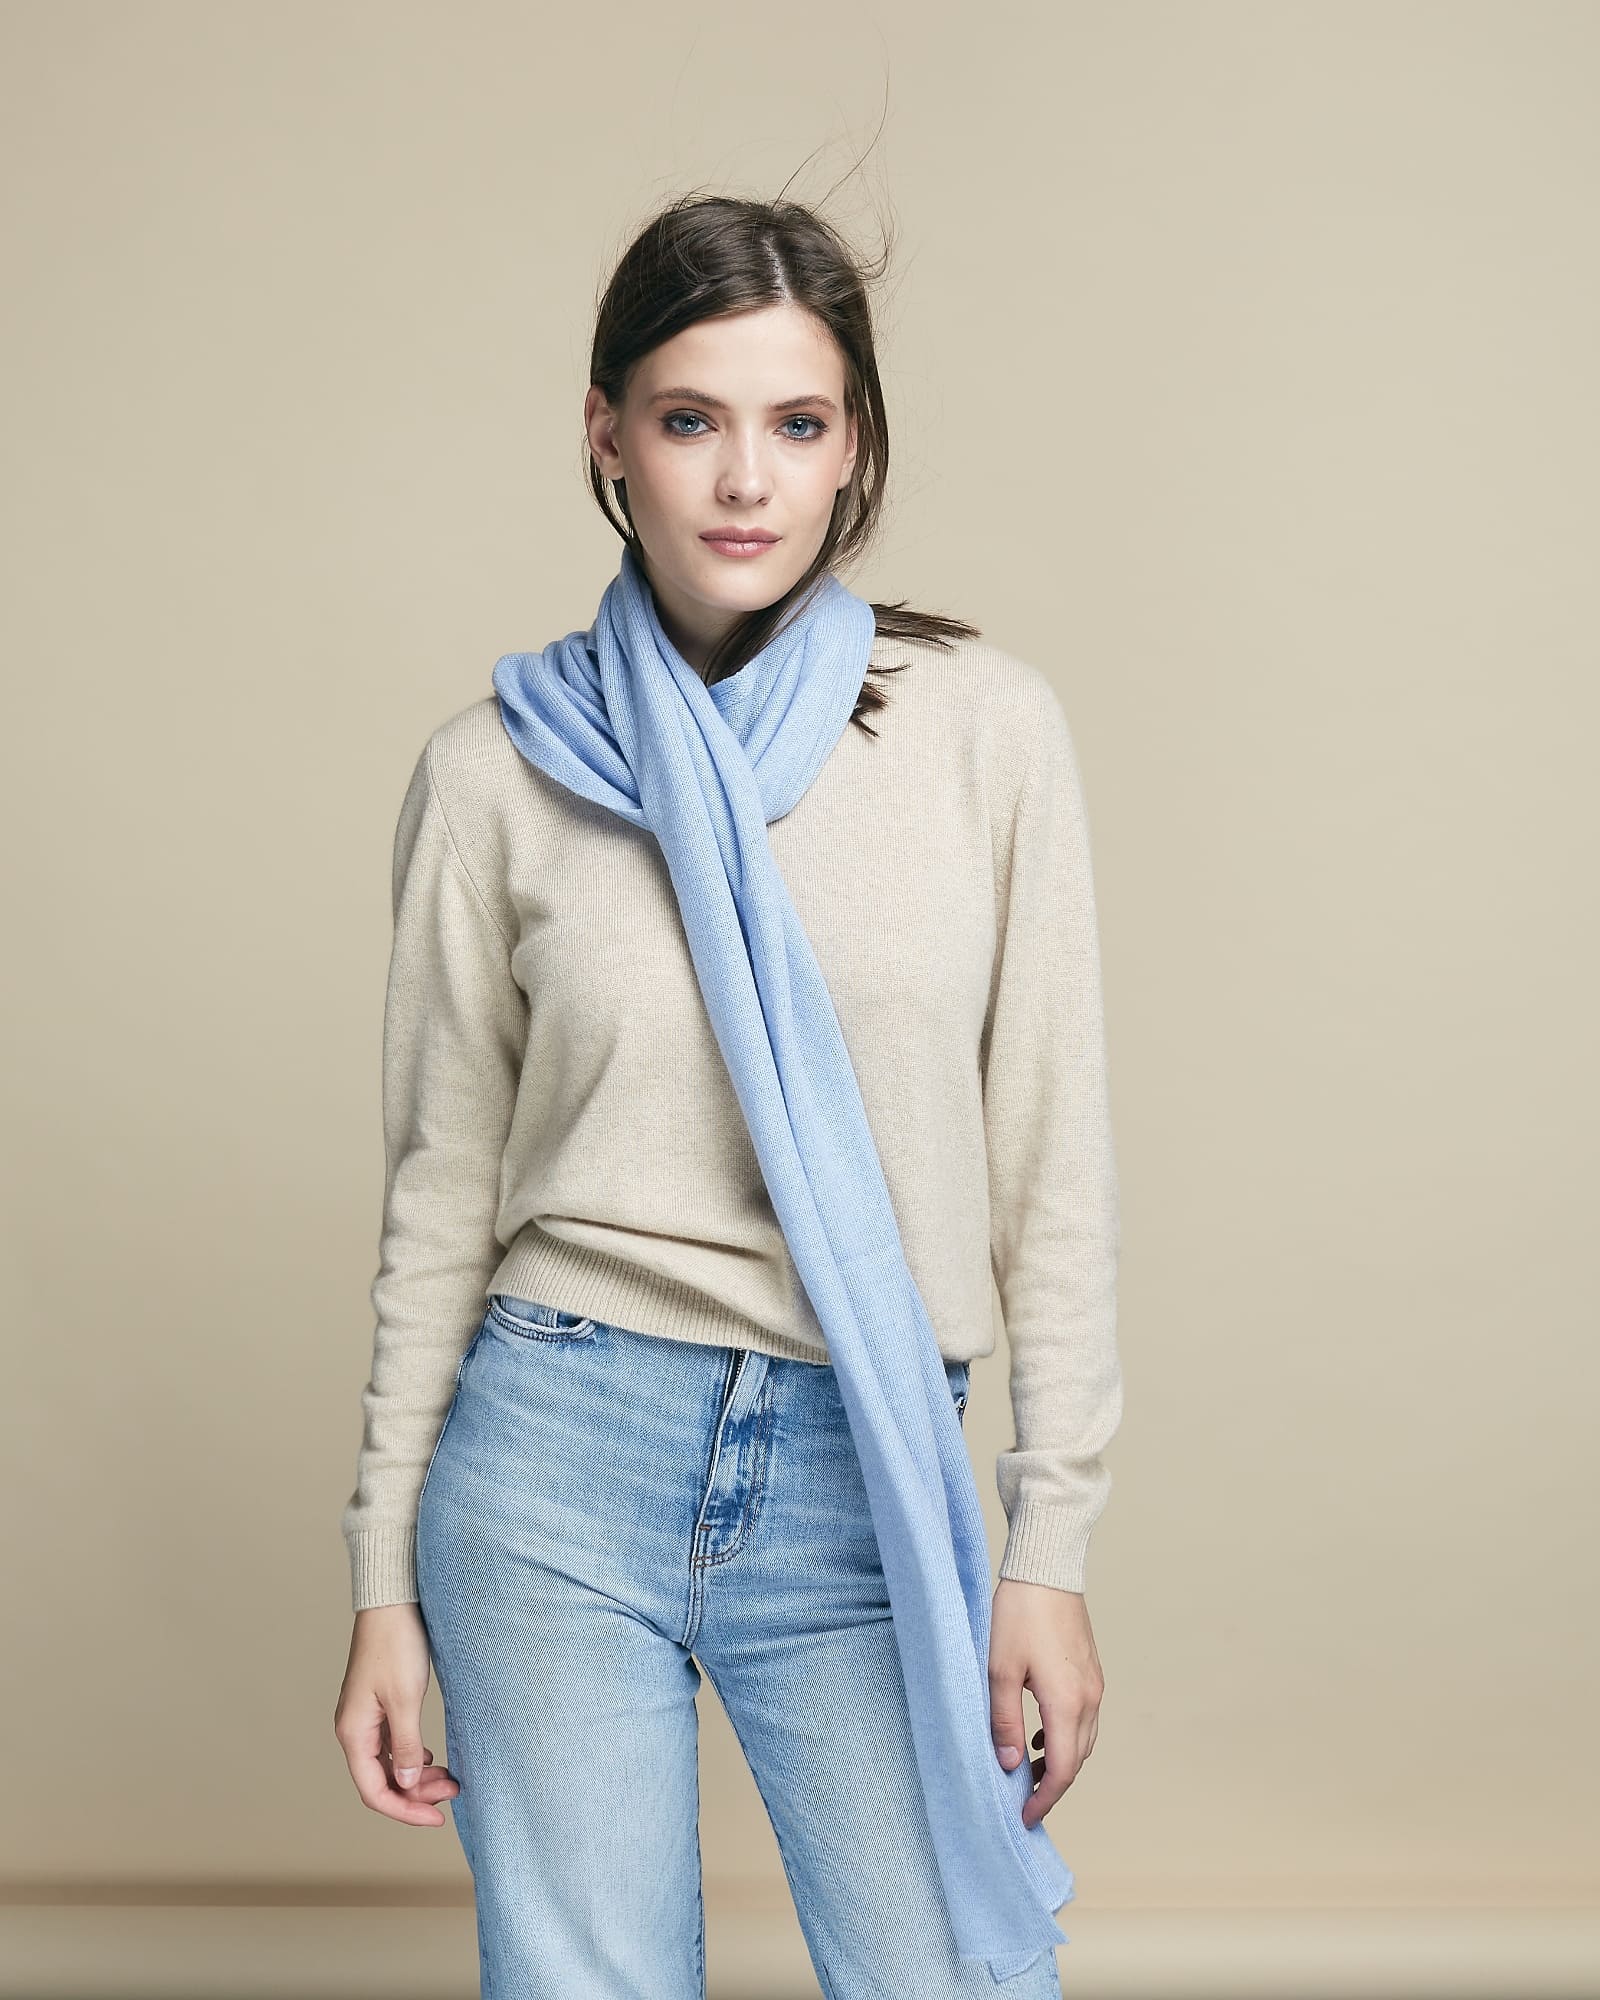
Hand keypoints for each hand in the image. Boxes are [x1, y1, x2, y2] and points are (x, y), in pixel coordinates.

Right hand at [333, 1602, 460, 1825]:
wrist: (391, 1601)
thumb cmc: (396, 1644)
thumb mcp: (406, 1699)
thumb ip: (407, 1746)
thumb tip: (408, 1784)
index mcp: (354, 1733)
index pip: (375, 1791)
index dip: (405, 1811)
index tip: (438, 1818)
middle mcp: (354, 1730)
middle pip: (382, 1781)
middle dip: (416, 1794)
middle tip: (453, 1793)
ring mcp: (366, 1717)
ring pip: (390, 1763)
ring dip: (417, 1776)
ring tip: (450, 1778)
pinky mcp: (379, 1704)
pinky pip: (394, 1744)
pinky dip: (414, 1756)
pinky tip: (433, 1758)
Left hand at [987, 1579, 1102, 1828]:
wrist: (1046, 1568)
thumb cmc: (1019, 1614)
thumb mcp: (1000, 1670)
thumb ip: (1004, 1721)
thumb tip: (1009, 1765)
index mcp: (1067, 1703)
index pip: (1061, 1771)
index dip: (1043, 1800)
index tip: (1023, 1817)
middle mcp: (1089, 1699)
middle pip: (1076, 1761)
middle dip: (1051, 1786)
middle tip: (1021, 1800)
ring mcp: (1094, 1684)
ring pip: (1083, 1741)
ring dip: (1060, 1762)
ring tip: (1027, 1771)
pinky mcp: (1090, 1671)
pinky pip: (1084, 1719)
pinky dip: (1066, 1737)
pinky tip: (1039, 1734)